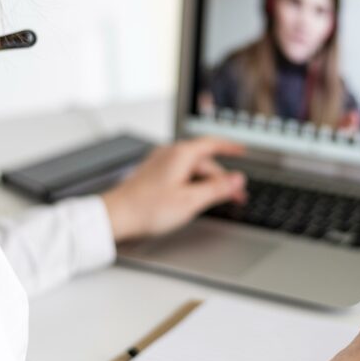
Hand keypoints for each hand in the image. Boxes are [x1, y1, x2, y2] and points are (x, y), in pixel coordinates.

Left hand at [102, 137, 245, 241]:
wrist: (115, 217)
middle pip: (204, 161)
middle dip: (221, 177)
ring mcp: (159, 163)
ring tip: (217, 200)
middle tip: (236, 196)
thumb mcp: (191, 200)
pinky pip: (180, 173)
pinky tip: (194, 197)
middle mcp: (169, 153)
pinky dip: (192, 183)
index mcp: (181, 154)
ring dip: (207, 182)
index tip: (243, 151)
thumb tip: (238, 179)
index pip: (212, 143)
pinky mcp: (153, 174)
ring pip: (192, 169)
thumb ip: (217, 188)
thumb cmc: (148, 209)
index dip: (231, 147)